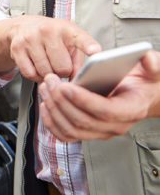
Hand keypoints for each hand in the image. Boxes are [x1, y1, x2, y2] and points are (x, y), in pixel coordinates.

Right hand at [8, 16, 100, 82]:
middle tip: (58, 64)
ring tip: (47, 64)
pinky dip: (35, 76)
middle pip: (62, 68)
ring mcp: (30, 38)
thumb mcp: (68, 42)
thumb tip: (79, 80)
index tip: (96, 51)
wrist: (22, 27)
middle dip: (62, 71)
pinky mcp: (17, 48)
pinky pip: (30, 74)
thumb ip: (77, 60)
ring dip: (48, 74)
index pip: (79, 38)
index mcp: (66, 29)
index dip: (88, 45)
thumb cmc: (51, 37)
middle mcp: (47, 31)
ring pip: (46, 72)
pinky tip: (36, 66)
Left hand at [39, 51, 159, 141]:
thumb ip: (151, 62)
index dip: (84, 100)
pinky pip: (66, 135)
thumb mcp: (151, 68)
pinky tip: (44, 103)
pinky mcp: (87, 132)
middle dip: (62, 100)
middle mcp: (115, 126)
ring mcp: (100, 132)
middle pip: (83, 121)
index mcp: (131, 109)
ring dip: (54, 109)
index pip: (105, 111)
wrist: (140, 95)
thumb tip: (147, 59)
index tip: (66, 86)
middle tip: (50, 80)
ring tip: (45, 87)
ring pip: (72, 130)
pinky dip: (51, 122)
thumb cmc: (142, 81)